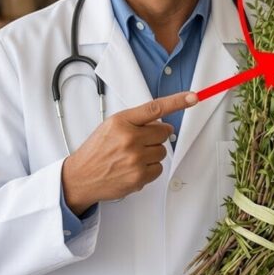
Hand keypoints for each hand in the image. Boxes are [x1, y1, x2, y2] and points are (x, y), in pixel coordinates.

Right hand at [62, 91, 198, 214]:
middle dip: (156, 136)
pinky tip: (134, 168)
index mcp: (122, 121)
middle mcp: (129, 138)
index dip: (177, 101)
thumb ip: (136, 121)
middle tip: (139, 142)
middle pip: (164, 132)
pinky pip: (159, 168)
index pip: (155, 108)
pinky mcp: (139, 176)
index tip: (193, 97)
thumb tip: (161, 123)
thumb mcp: (111, 126)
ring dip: (152, 154)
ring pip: (162, 151)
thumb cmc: (96, 151)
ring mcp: (135, 158)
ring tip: (132, 157)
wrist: (80, 177)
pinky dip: (150, 169)